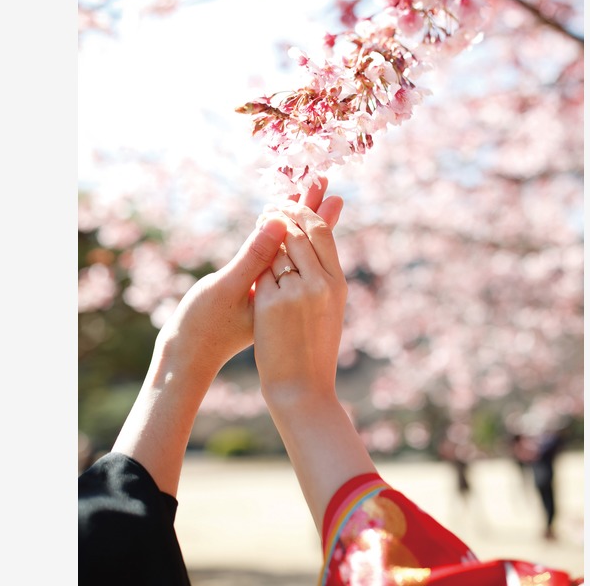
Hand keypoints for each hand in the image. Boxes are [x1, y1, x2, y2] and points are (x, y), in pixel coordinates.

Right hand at [156, 177, 341, 377]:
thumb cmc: (204, 326)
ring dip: (298, 224)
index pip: (301, 242)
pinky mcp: (262, 298)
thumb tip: (277, 222)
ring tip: (310, 198)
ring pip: (294, 253)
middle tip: (322, 180)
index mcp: (284, 290)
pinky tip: (280, 229)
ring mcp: (276, 296)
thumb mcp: (227, 289)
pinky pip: (279, 264)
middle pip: (305, 244)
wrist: (191, 361)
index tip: (318, 185)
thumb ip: (254, 256)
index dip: (306, 210)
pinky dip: (280, 242)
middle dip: (310, 211)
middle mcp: (287, 293)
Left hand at [252, 198, 348, 405]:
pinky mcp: (273, 302)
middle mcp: (321, 283)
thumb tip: (317, 250)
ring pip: (279, 247)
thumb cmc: (313, 350)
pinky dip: (257, 262)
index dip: (307, 212)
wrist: (301, 388)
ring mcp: (297, 292)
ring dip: (268, 232)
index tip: (292, 202)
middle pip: (300, 232)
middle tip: (270, 204)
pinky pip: (262, 269)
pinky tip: (252, 255)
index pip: (323, 233)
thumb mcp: (326, 309)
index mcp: (337, 283)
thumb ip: (321, 276)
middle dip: (284, 212)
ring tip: (261, 219)